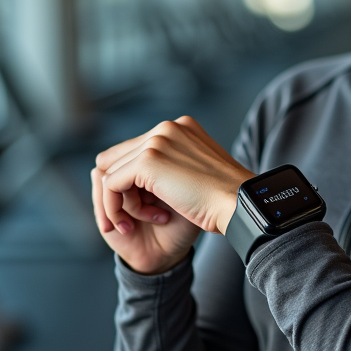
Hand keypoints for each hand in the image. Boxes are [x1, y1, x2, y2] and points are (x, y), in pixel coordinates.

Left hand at [92, 116, 252, 273]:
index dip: (132, 182)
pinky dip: (118, 208)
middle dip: (123, 192)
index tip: (146, 208)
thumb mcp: (196, 174)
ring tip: (148, 220)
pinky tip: (143, 222)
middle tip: (143, 218)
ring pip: (111, 173)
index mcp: (180, 128)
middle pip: (116, 159)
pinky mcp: (148, 160)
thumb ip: (173, 166)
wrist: (239, 204)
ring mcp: (156, 141)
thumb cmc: (224, 198)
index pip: (135, 150)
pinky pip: (111, 185)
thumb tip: (143, 180)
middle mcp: (166, 128)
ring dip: (124, 203)